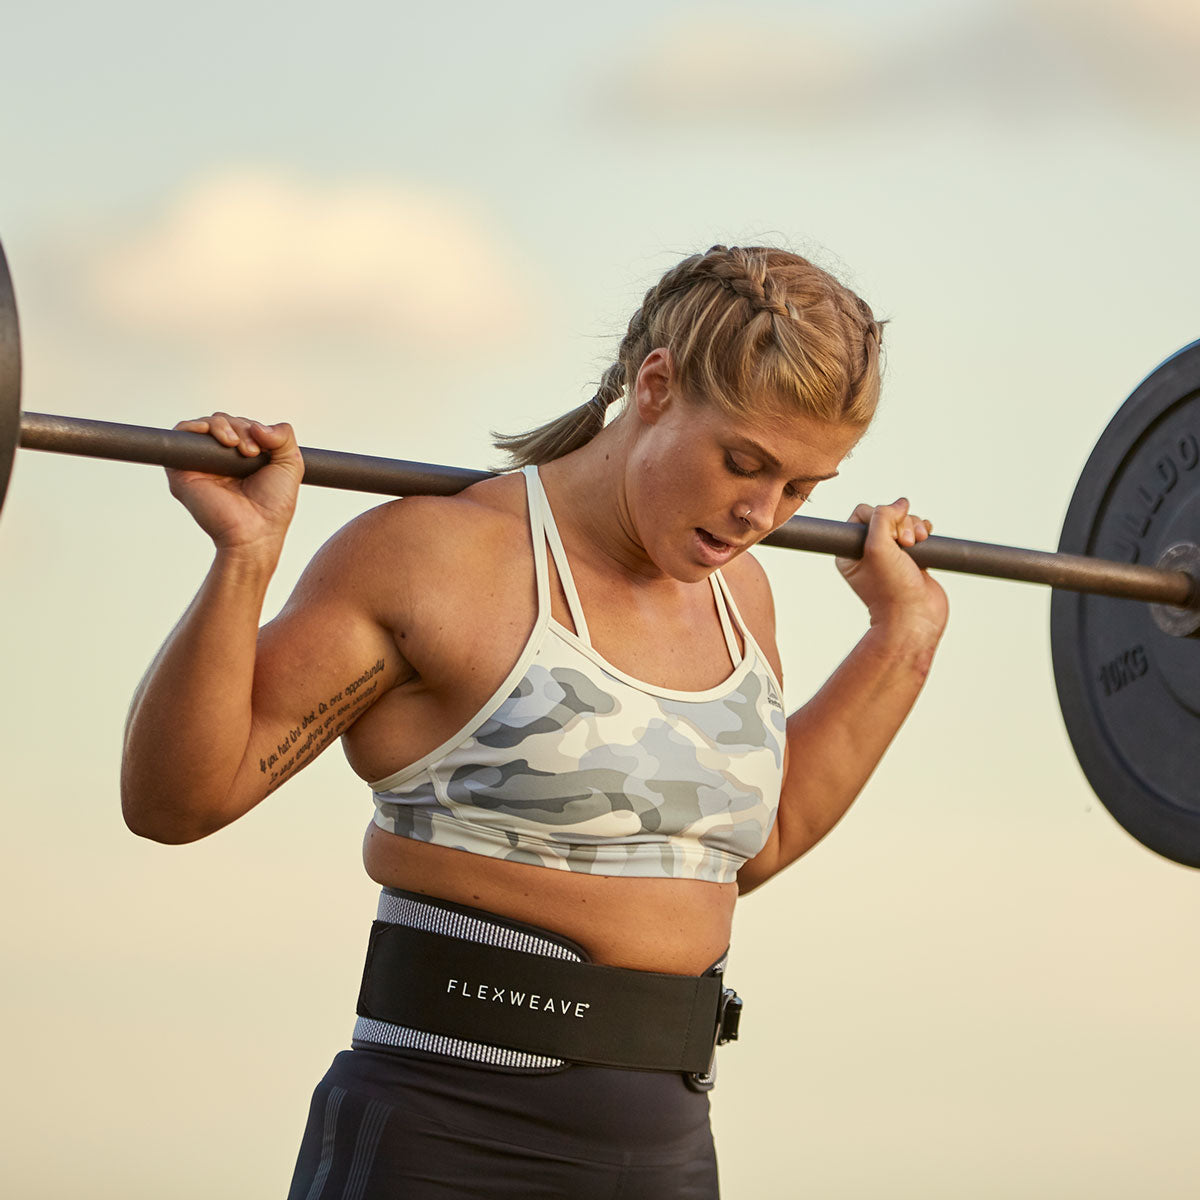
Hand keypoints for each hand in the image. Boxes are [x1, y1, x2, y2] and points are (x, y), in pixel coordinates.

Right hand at [167, 413, 303, 554]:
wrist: (255, 532)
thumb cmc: (273, 506)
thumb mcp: (290, 464)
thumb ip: (284, 435)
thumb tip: (257, 426)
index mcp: (241, 458)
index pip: (240, 425)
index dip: (251, 427)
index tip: (263, 449)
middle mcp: (219, 460)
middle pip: (223, 421)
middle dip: (240, 427)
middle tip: (251, 452)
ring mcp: (200, 464)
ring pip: (204, 425)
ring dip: (223, 426)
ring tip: (237, 446)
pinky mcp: (182, 471)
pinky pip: (180, 435)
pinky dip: (195, 427)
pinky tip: (217, 438)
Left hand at [836, 498, 947, 637]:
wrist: (916, 618)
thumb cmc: (892, 589)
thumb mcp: (878, 547)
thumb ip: (883, 517)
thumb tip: (900, 503)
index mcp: (850, 552)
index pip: (862, 514)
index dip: (880, 516)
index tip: (890, 536)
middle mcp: (869, 554)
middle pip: (886, 517)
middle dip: (900, 523)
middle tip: (906, 543)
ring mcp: (892, 557)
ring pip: (904, 523)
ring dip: (914, 526)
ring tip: (918, 543)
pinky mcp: (912, 561)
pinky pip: (917, 534)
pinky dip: (923, 530)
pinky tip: (927, 537)